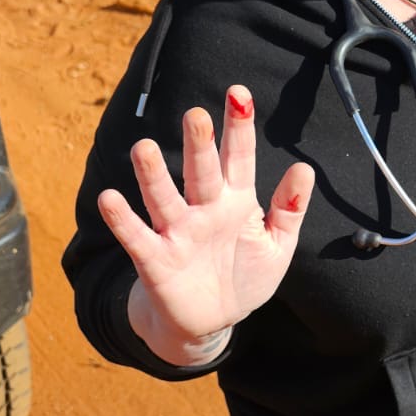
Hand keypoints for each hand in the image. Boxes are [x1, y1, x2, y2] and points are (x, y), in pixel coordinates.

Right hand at [97, 85, 314, 365]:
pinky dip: (123, 219)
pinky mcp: (155, 260)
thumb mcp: (278, 245)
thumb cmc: (244, 276)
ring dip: (152, 175)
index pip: (238, 158)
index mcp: (236, 202)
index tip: (239, 95)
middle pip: (200, 172)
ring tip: (144, 148)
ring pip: (163, 197)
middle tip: (196, 117)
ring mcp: (177, 232)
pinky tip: (110, 198)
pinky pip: (137, 237)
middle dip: (198, 146)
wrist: (212, 321)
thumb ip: (289, 209)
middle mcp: (204, 209)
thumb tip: (305, 168)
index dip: (239, 128)